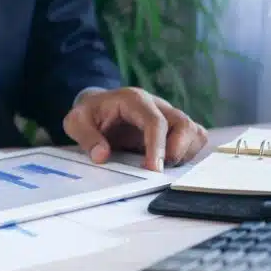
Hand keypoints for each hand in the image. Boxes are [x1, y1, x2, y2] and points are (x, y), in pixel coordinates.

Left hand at [62, 87, 207, 171]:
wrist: (97, 107)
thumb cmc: (89, 114)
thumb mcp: (76, 122)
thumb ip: (87, 137)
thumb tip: (102, 156)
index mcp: (134, 101)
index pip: (155, 121)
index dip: (157, 146)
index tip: (153, 169)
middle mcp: (157, 106)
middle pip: (184, 124)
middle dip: (177, 151)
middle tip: (155, 170)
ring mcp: (168, 116)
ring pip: (194, 131)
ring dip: (184, 154)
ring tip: (162, 166)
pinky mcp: (174, 128)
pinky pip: (195, 138)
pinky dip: (188, 153)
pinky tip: (168, 163)